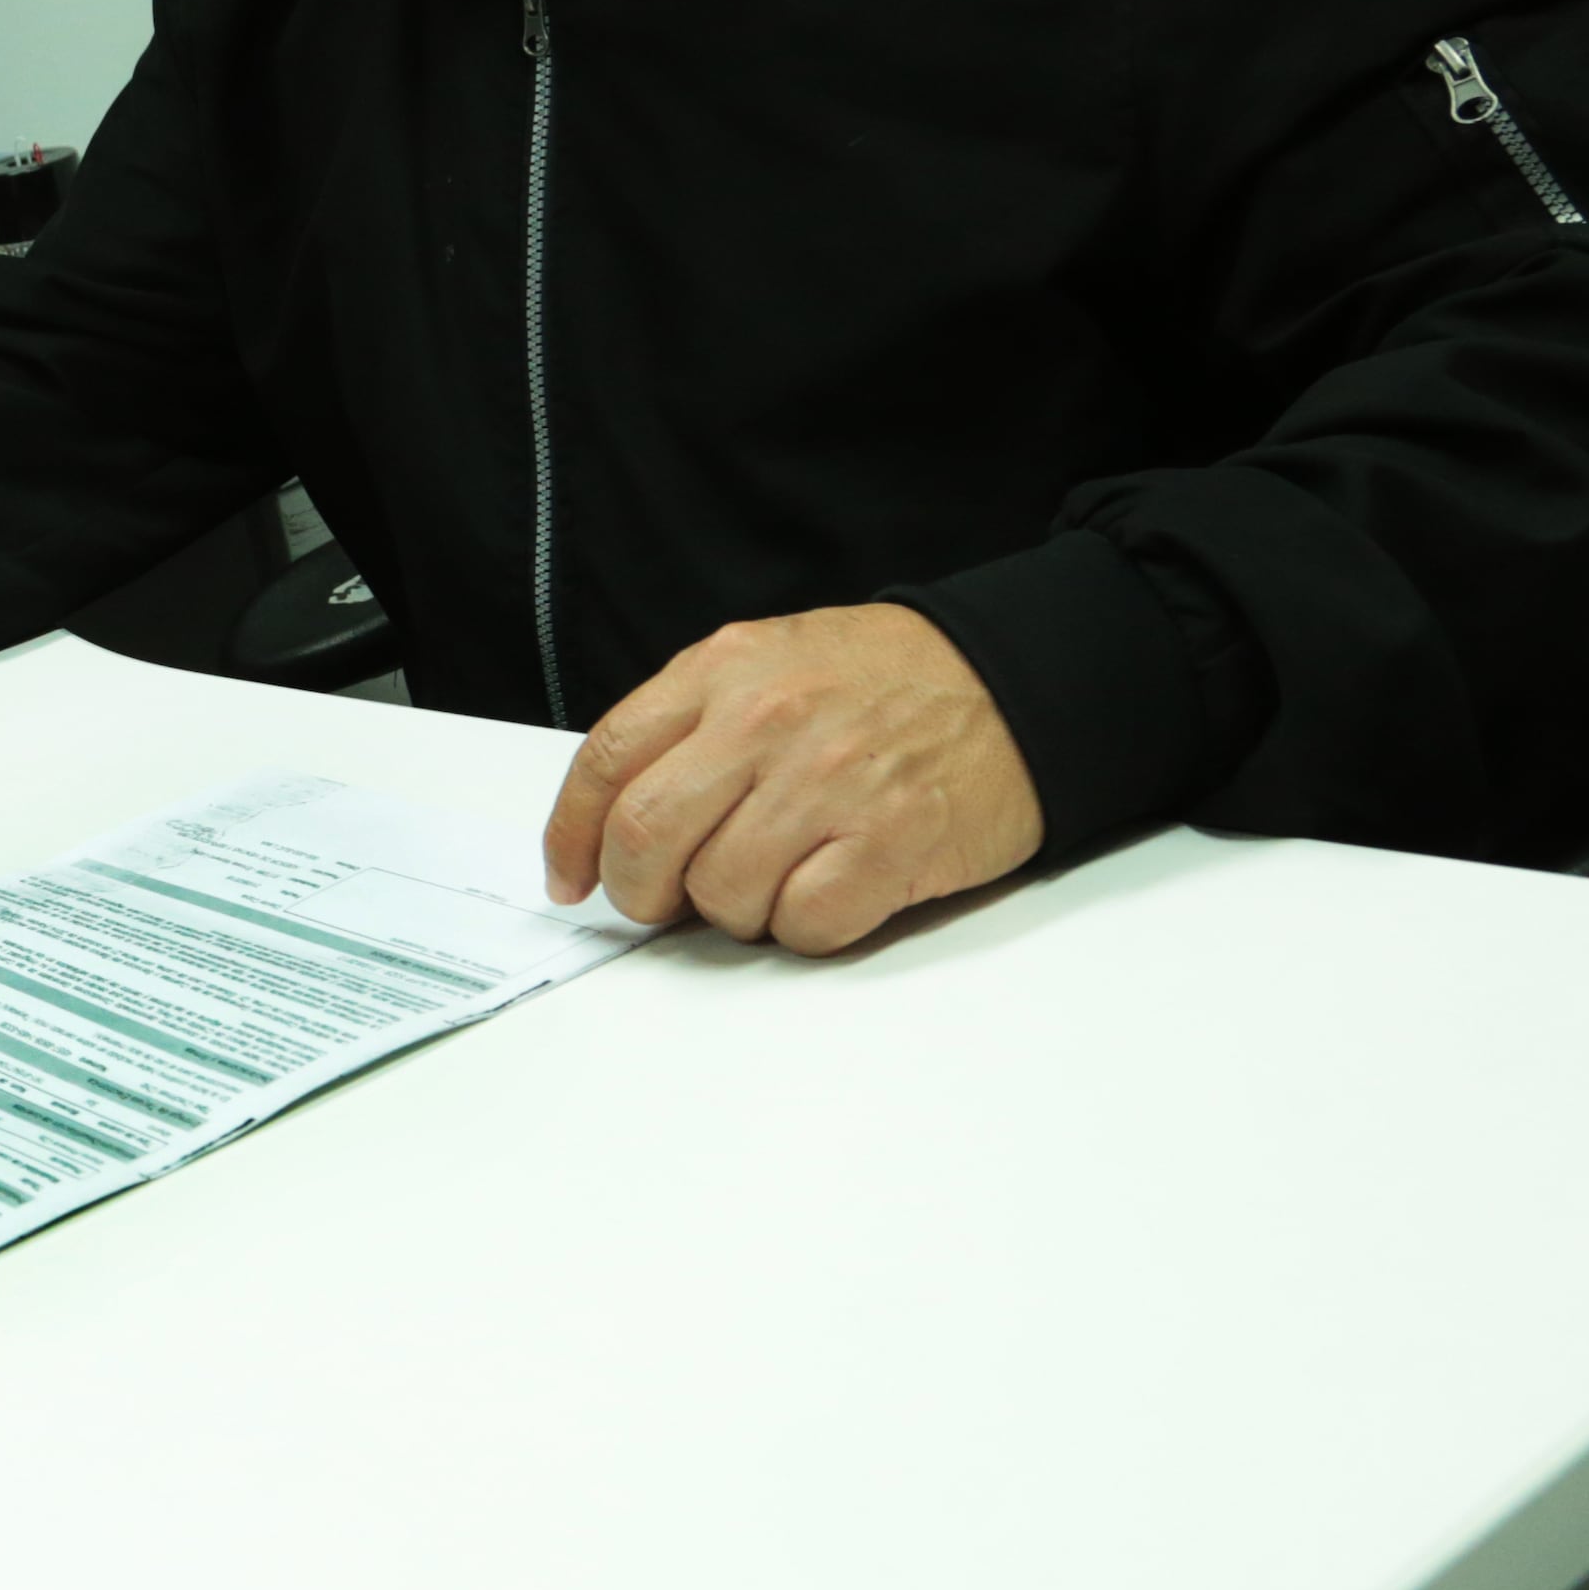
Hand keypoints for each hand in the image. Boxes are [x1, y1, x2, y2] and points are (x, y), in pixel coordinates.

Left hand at [541, 604, 1044, 955]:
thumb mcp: (772, 661)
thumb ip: (691, 726)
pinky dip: (804, 928)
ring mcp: (830, 784)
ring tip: (779, 876)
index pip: (606, 762)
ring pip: (720, 895)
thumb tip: (614, 823)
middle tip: (667, 902)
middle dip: (641, 892)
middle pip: (646, 838)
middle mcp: (768, 721)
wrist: (1017, 680)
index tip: (571, 878)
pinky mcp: (891, 844)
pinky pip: (802, 926)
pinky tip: (832, 888)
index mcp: (725, 670)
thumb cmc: (890, 682)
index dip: (571, 836)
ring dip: (736, 911)